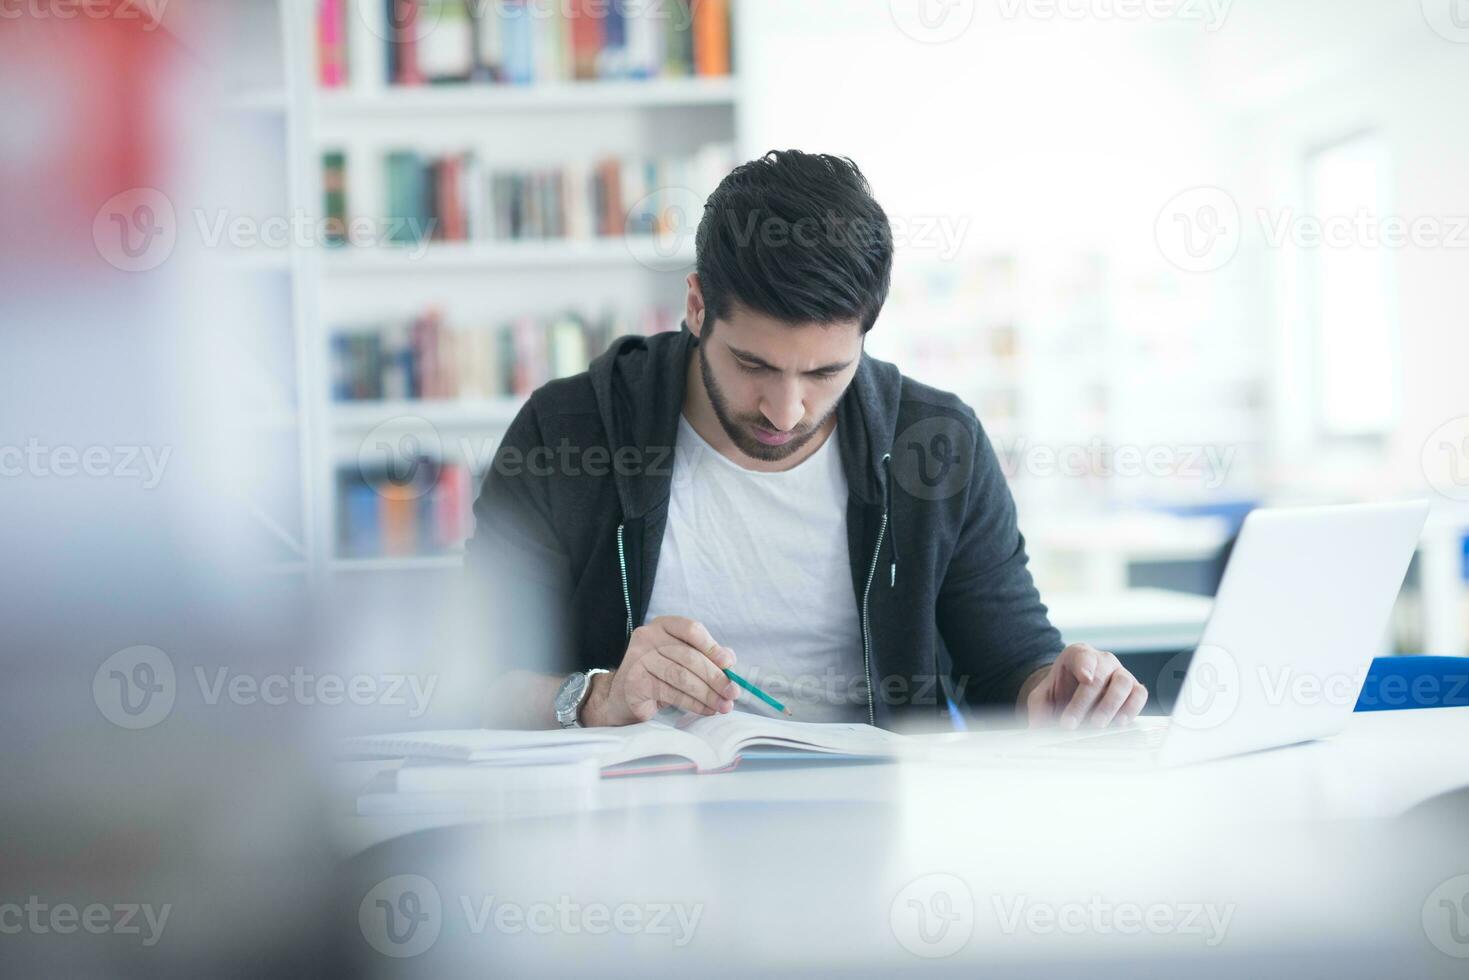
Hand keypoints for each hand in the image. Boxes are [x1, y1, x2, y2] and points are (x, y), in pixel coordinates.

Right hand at [582, 616, 738, 726]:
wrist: (623, 697)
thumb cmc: (658, 676)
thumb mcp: (682, 660)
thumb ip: (705, 655)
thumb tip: (730, 659)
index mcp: (662, 626)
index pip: (691, 629)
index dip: (713, 647)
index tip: (729, 664)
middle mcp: (647, 637)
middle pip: (689, 656)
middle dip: (715, 677)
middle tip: (733, 693)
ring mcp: (638, 659)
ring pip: (682, 677)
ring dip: (707, 694)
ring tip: (723, 706)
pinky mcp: (635, 683)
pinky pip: (671, 693)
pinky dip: (693, 703)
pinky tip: (706, 710)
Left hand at [1023, 642, 1147, 729]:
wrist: (1071, 697)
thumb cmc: (1059, 693)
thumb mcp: (1042, 698)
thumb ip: (1038, 710)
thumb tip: (1036, 731)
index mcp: (1078, 655)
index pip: (1083, 656)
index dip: (1085, 666)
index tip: (1085, 678)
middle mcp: (1103, 660)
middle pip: (1100, 675)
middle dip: (1085, 701)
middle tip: (1073, 722)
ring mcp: (1120, 673)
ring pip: (1123, 683)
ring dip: (1111, 706)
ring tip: (1098, 725)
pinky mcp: (1134, 689)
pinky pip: (1139, 694)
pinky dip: (1132, 708)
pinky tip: (1120, 722)